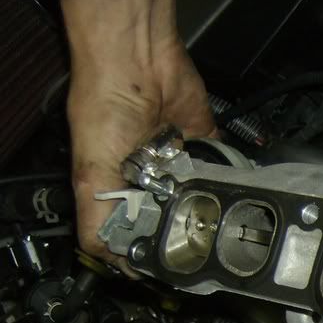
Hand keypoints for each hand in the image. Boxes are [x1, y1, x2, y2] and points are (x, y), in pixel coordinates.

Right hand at [61, 0, 214, 262]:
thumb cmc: (104, 102)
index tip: (166, 265)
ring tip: (215, 217)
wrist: (137, 58)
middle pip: (172, 215)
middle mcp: (147, 175)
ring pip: (200, 195)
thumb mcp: (90, 169)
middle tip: (197, 242)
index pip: (134, 229)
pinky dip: (229, 176)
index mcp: (115, 186)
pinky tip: (232, 190)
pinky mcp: (202, 141)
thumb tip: (114, 258)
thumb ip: (97, 216)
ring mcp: (177, 159)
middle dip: (184, 228)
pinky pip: (222, 166)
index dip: (149, 247)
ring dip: (207, 205)